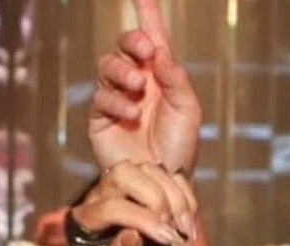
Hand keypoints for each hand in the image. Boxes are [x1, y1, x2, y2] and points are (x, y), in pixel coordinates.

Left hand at [75, 160, 197, 245]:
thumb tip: (132, 237)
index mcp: (87, 216)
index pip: (112, 207)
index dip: (142, 220)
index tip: (167, 238)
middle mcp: (103, 192)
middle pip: (124, 173)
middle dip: (156, 200)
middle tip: (173, 229)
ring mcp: (126, 182)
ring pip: (148, 168)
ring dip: (174, 197)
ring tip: (184, 228)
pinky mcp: (148, 182)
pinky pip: (169, 174)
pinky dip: (184, 194)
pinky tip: (188, 221)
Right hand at [89, 0, 202, 174]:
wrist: (163, 183)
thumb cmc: (179, 149)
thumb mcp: (188, 111)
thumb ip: (176, 79)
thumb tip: (159, 52)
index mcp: (160, 75)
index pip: (152, 37)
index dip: (147, 13)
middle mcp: (137, 82)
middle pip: (125, 46)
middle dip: (133, 41)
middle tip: (146, 51)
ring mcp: (117, 99)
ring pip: (108, 66)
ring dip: (123, 70)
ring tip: (138, 86)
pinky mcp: (101, 119)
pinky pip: (102, 97)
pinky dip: (117, 101)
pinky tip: (132, 114)